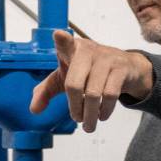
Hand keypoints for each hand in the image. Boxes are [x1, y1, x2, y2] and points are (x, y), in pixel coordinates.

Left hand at [29, 30, 152, 132]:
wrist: (126, 66)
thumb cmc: (89, 70)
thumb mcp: (65, 77)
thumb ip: (46, 91)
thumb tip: (34, 110)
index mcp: (70, 49)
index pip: (65, 42)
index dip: (62, 39)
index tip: (59, 35)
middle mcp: (87, 51)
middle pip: (74, 84)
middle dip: (74, 108)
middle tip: (77, 120)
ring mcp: (106, 58)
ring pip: (93, 93)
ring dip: (90, 114)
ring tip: (88, 125)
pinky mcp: (121, 68)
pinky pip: (110, 94)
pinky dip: (105, 110)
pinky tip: (102, 115)